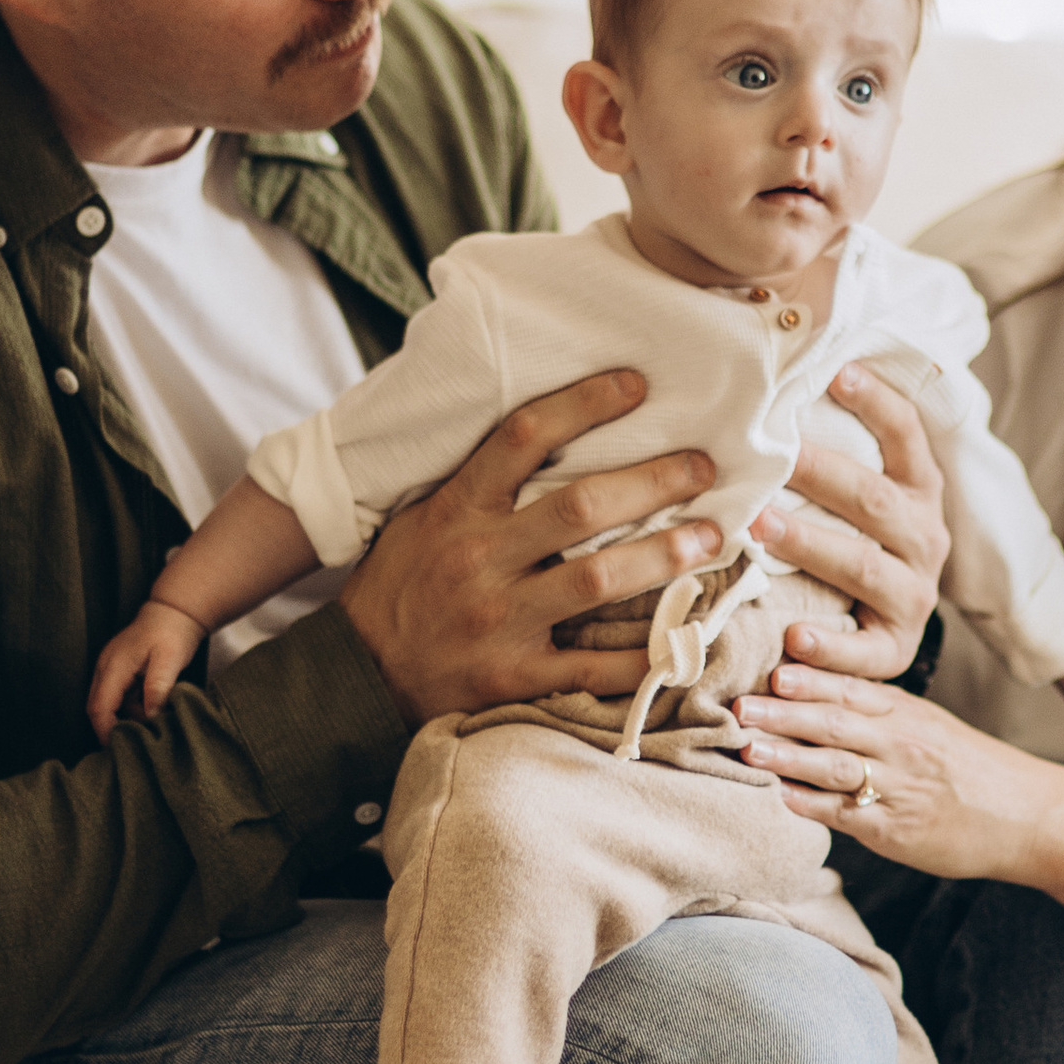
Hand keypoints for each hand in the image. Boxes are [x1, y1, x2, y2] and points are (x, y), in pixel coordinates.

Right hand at [89, 598, 205, 741]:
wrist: (175, 611)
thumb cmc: (172, 633)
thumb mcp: (169, 661)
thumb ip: (157, 688)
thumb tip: (151, 717)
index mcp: (113, 666)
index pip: (98, 708)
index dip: (105, 731)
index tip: (118, 749)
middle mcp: (105, 668)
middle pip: (97, 708)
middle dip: (111, 728)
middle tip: (132, 746)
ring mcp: (110, 668)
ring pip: (108, 703)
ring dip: (125, 717)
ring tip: (150, 726)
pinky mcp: (120, 670)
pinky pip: (118, 696)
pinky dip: (131, 707)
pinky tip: (151, 710)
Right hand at [340, 369, 722, 723]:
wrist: (354, 676)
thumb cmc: (398, 587)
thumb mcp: (421, 518)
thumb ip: (476, 483)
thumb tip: (541, 433)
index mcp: (457, 509)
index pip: (523, 437)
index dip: (584, 404)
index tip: (637, 385)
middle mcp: (480, 558)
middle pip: (581, 507)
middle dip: (653, 482)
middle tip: (704, 467)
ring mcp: (498, 620)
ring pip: (597, 580)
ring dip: (664, 556)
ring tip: (709, 539)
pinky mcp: (512, 678)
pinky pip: (591, 667)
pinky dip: (642, 656)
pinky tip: (683, 638)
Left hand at [732, 668, 1063, 888]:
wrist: (1029, 815)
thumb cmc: (972, 770)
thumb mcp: (932, 727)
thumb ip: (879, 712)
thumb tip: (816, 694)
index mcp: (908, 713)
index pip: (852, 688)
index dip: (812, 675)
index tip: (775, 661)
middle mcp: (901, 744)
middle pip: (835, 721)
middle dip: (784, 712)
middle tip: (739, 702)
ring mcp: (898, 788)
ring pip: (836, 766)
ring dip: (788, 756)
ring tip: (747, 746)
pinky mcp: (896, 830)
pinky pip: (847, 815)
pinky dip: (811, 805)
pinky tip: (779, 797)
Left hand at [751, 365, 949, 682]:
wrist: (889, 629)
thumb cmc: (856, 543)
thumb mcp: (860, 499)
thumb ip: (833, 455)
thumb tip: (771, 385)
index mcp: (919, 491)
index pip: (906, 435)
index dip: (877, 402)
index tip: (837, 371)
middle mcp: (925, 538)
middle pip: (873, 500)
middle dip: (819, 476)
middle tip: (766, 459)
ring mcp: (914, 595)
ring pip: (863, 568)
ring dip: (809, 546)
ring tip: (758, 529)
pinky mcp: (895, 648)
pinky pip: (864, 653)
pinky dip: (828, 649)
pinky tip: (791, 640)